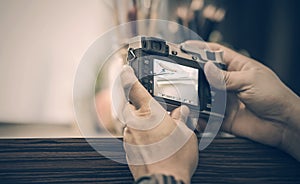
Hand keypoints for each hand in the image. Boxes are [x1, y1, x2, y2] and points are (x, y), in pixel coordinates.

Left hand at [119, 66, 197, 183]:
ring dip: (144, 125)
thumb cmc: (175, 157)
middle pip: (132, 107)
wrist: (164, 181)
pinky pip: (134, 138)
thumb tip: (181, 113)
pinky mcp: (128, 151)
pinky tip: (155, 144)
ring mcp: (129, 138)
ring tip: (160, 133)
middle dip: (141, 106)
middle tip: (154, 111)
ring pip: (134, 124)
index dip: (129, 76)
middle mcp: (134, 123)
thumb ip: (181, 119)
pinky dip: (143, 138)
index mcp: (148, 113)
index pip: (134, 88)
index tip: (125, 70)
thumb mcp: (186, 134)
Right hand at [185, 41, 299, 160]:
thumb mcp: (249, 80)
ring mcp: (225, 99)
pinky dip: (201, 117)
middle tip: (183, 76)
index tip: (185, 48)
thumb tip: (206, 68)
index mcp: (237, 67)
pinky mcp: (224, 115)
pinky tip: (197, 116)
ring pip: (204, 95)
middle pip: (206, 75)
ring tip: (188, 97)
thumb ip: (225, 77)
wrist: (283, 124)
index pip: (215, 53)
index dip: (200, 49)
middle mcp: (229, 82)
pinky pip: (208, 116)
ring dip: (196, 97)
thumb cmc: (275, 96)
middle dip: (194, 75)